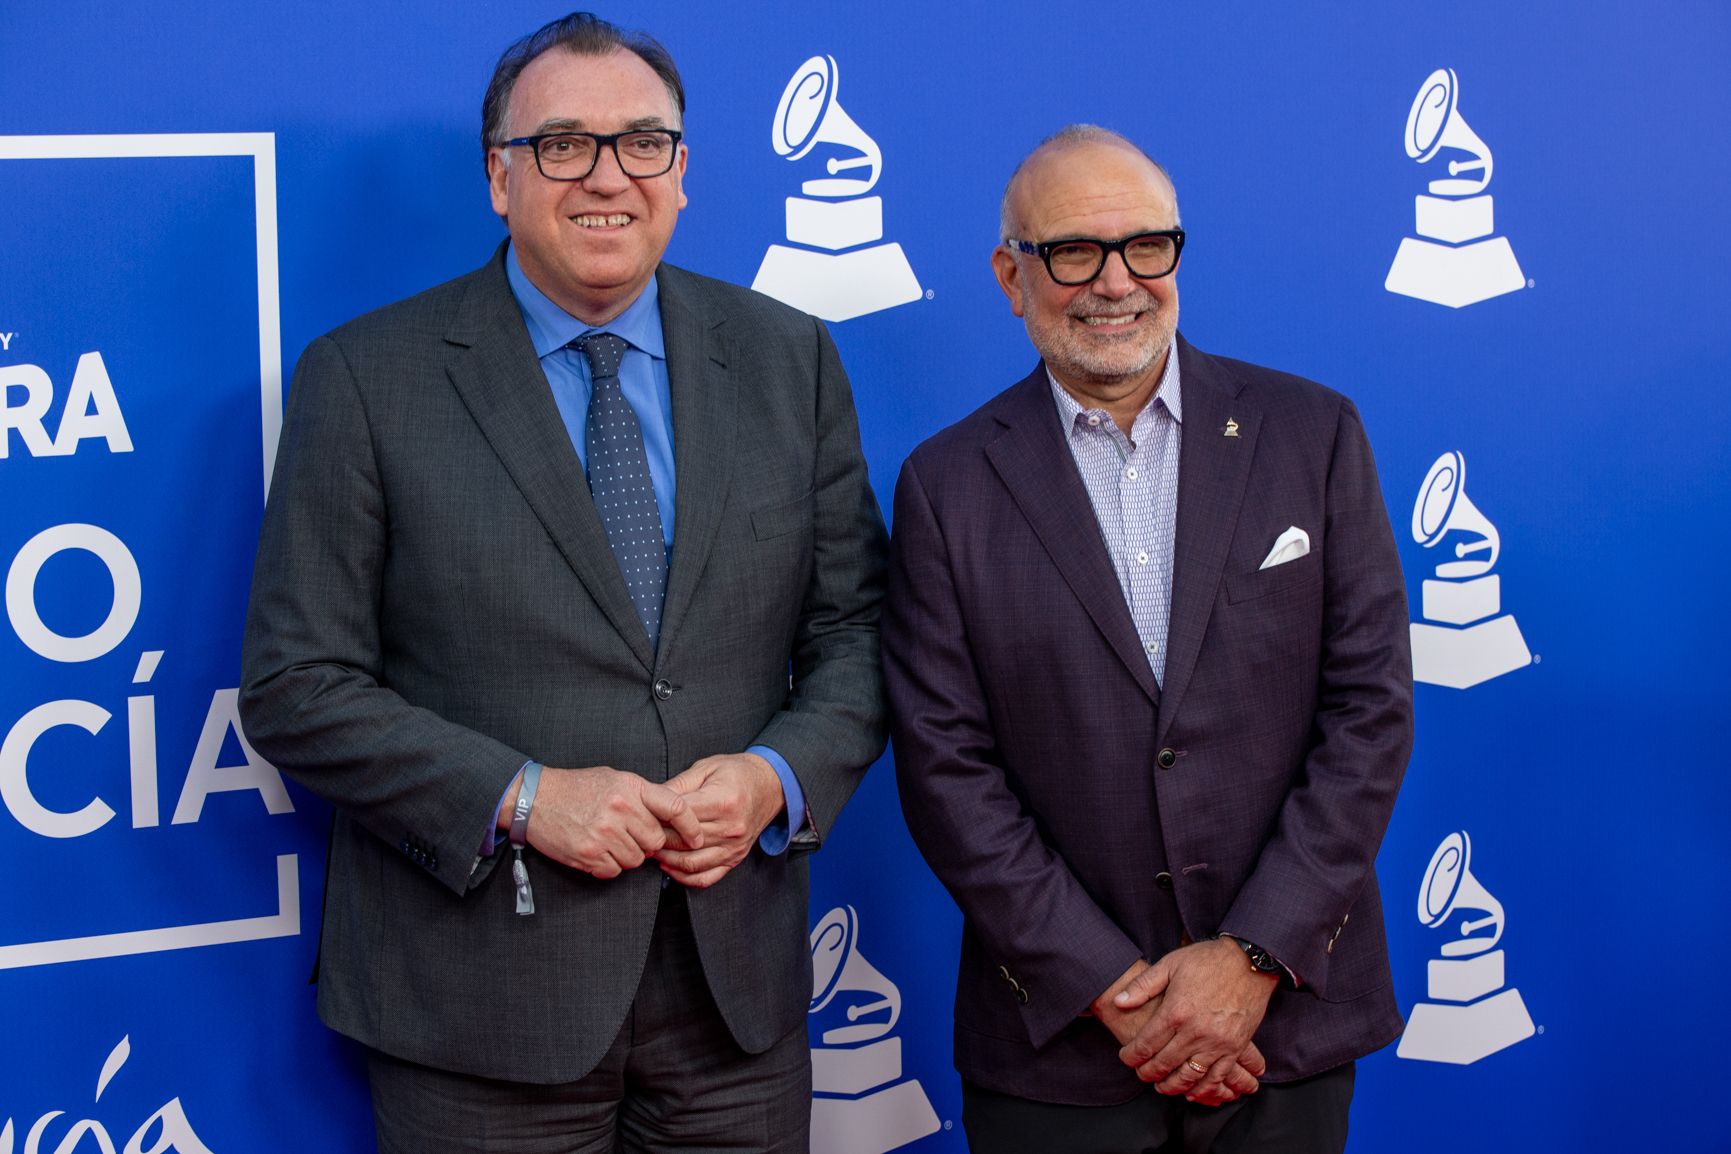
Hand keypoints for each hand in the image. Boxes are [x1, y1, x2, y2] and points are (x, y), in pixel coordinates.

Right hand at [519, 766, 701, 878]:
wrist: (534, 799)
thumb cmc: (576, 787)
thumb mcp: (614, 779)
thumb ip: (642, 795)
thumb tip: (668, 816)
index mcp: (631, 788)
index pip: (675, 807)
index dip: (690, 826)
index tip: (696, 838)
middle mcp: (621, 810)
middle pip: (655, 841)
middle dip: (646, 843)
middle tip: (629, 835)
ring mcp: (604, 833)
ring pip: (635, 859)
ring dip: (626, 855)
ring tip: (608, 839)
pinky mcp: (588, 854)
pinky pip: (613, 871)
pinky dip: (607, 866)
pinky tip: (596, 850)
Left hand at [654, 753, 785, 888]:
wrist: (771, 786)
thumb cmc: (738, 773)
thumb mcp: (706, 768)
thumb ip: (678, 785)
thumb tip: (651, 798)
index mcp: (723, 801)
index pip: (680, 817)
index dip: (657, 817)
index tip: (642, 815)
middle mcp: (731, 828)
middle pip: (683, 841)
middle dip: (657, 838)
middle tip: (641, 833)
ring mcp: (734, 847)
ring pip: (691, 863)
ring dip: (666, 860)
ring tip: (651, 850)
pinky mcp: (735, 858)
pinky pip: (707, 877)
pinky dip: (685, 877)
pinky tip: (670, 868)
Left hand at [1113, 939, 1275, 1102]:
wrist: (1250, 961)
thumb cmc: (1208, 960)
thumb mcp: (1170, 964)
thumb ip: (1143, 986)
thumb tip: (1119, 1002)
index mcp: (1176, 1011)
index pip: (1146, 1044)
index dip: (1131, 1056)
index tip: (1126, 1058)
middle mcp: (1195, 1032)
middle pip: (1164, 1064)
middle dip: (1148, 1073)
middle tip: (1140, 1074)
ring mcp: (1217, 1043)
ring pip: (1189, 1077)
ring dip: (1172, 1086)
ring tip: (1162, 1087)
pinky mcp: (1235, 1048)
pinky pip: (1217, 1078)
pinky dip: (1203, 1090)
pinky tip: (1193, 1092)